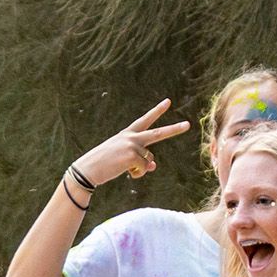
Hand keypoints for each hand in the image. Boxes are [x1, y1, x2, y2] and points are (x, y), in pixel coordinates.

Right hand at [70, 99, 190, 186]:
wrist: (88, 169)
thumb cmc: (103, 165)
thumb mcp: (123, 159)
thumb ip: (140, 160)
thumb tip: (153, 165)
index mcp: (127, 134)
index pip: (145, 120)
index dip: (157, 111)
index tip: (168, 102)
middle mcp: (131, 137)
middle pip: (158, 133)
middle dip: (174, 129)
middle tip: (188, 125)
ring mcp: (132, 145)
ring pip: (148, 160)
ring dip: (139, 169)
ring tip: (123, 168)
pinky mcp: (132, 156)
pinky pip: (144, 169)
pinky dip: (137, 174)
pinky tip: (124, 172)